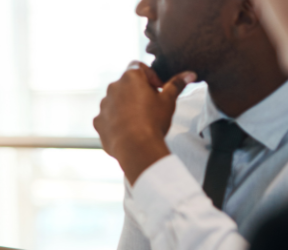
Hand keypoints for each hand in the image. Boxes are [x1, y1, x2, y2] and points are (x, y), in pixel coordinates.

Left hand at [93, 61, 195, 183]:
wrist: (135, 147)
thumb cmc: (153, 120)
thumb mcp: (169, 101)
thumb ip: (177, 84)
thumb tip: (189, 74)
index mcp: (130, 78)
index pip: (138, 66)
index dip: (149, 75)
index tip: (158, 88)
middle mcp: (113, 88)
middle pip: (126, 84)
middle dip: (138, 92)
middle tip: (151, 106)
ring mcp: (103, 105)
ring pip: (116, 101)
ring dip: (126, 106)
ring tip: (140, 120)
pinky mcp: (98, 121)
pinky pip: (107, 117)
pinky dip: (116, 121)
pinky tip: (128, 130)